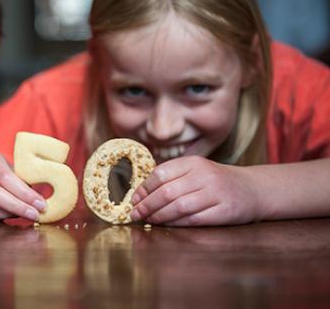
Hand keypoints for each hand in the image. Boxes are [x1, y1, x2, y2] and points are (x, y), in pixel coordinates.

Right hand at [0, 153, 46, 221]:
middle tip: (34, 214)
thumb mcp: (19, 173)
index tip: (41, 204)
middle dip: (16, 205)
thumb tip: (43, 200)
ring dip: (5, 213)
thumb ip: (28, 181)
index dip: (23, 193)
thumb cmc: (10, 177)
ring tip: (23, 215)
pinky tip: (9, 217)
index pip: (5, 176)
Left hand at [130, 156, 262, 225]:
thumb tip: (141, 194)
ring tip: (149, 220)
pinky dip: (177, 223)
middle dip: (147, 205)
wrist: (253, 189)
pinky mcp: (224, 211)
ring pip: (178, 206)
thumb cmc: (217, 181)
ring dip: (159, 216)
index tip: (134, 199)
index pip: (161, 173)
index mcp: (194, 162)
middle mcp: (204, 175)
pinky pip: (194, 219)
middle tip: (135, 214)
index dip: (144, 188)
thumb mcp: (196, 171)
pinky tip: (168, 225)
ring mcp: (216, 193)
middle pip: (167, 191)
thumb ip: (173, 178)